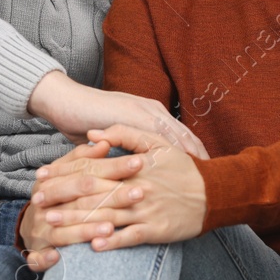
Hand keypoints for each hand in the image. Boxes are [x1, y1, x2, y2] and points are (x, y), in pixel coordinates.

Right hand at [17, 140, 142, 270]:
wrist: (32, 231)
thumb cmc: (58, 198)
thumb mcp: (67, 174)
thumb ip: (84, 158)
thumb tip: (103, 142)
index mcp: (53, 180)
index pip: (86, 170)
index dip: (113, 166)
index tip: (139, 162)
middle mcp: (45, 204)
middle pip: (79, 198)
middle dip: (110, 196)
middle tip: (139, 193)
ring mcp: (40, 230)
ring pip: (63, 230)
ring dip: (86, 229)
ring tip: (111, 228)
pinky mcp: (37, 254)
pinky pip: (41, 258)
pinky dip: (48, 258)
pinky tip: (60, 257)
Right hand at [27, 71, 209, 158]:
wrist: (64, 101)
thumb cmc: (85, 120)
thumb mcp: (112, 138)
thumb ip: (125, 148)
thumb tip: (134, 167)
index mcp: (150, 114)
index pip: (178, 136)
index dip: (194, 154)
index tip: (207, 174)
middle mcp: (152, 110)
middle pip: (184, 135)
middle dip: (200, 156)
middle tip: (215, 178)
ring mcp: (143, 110)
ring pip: (176, 133)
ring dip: (192, 153)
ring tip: (204, 174)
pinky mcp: (133, 113)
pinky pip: (157, 132)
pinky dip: (171, 148)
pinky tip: (181, 164)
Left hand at [56, 124, 206, 250]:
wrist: (215, 194)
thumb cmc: (183, 168)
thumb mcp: (158, 142)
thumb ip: (125, 133)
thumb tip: (93, 133)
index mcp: (133, 166)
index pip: (91, 168)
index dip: (64, 173)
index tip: (42, 178)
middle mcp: (136, 188)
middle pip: (92, 193)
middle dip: (62, 199)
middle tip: (37, 204)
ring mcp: (145, 211)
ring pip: (105, 216)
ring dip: (77, 221)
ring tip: (52, 224)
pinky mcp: (156, 230)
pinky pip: (130, 237)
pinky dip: (111, 241)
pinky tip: (91, 245)